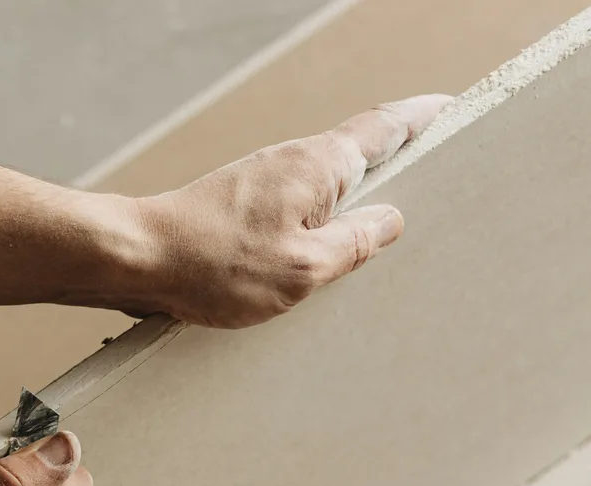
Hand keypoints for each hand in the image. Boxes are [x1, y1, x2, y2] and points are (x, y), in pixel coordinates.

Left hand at [115, 94, 451, 327]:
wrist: (136, 259)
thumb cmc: (212, 265)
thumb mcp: (302, 269)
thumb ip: (353, 244)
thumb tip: (390, 221)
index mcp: (318, 166)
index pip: (385, 128)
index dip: (424, 119)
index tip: (454, 111)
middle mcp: (291, 162)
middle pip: (359, 153)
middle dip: (400, 160)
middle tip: (437, 173)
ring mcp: (263, 183)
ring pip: (327, 184)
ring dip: (358, 195)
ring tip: (387, 224)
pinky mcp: (239, 207)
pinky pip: (297, 208)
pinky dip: (321, 220)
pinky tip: (324, 251)